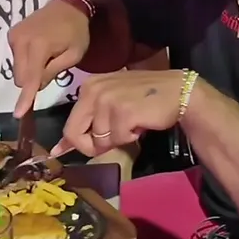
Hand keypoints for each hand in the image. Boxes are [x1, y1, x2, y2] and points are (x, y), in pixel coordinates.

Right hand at [9, 0, 90, 116]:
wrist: (67, 6)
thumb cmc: (76, 31)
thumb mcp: (73, 55)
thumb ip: (53, 72)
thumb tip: (36, 86)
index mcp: (38, 46)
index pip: (30, 79)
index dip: (25, 98)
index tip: (19, 114)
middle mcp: (20, 41)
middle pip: (21, 77)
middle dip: (33, 81)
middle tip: (52, 68)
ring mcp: (14, 36)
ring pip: (17, 69)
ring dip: (30, 70)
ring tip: (47, 56)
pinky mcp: (12, 34)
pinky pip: (16, 58)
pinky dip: (26, 61)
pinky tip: (40, 50)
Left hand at [55, 70, 187, 157]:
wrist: (178, 91)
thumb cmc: (145, 97)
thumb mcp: (111, 101)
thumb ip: (89, 120)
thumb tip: (59, 148)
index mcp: (89, 86)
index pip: (70, 125)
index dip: (75, 142)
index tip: (66, 152)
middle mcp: (94, 90)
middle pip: (77, 134)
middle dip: (95, 145)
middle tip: (116, 138)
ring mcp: (108, 100)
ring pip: (100, 140)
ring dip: (118, 139)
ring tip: (133, 123)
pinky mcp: (123, 112)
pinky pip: (118, 139)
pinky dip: (130, 137)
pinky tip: (140, 124)